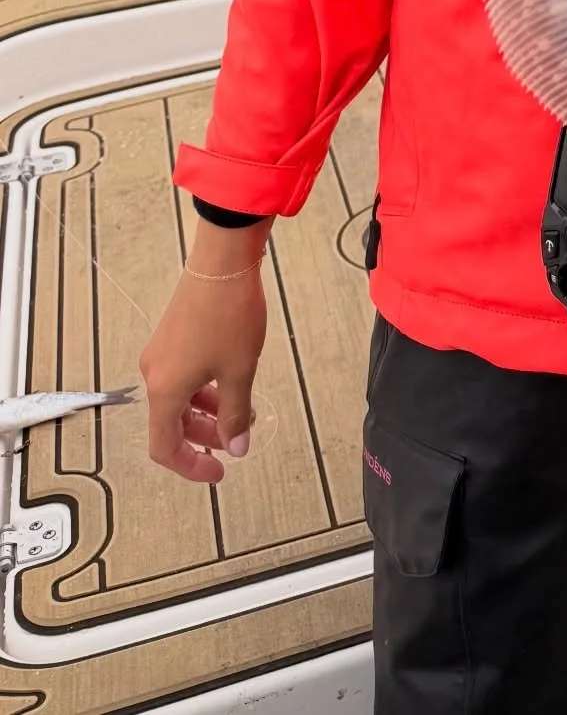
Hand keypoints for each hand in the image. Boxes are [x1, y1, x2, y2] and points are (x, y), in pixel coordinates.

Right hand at [139, 219, 272, 483]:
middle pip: (172, 423)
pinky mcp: (172, 336)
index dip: (190, 466)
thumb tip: (237, 446)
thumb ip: (236, 414)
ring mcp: (162, 353)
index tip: (217, 472)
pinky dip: (205, 388)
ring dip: (208, 411)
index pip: (165, 447)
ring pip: (180, 399)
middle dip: (205, 436)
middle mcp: (155, 373)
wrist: (223, 262)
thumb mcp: (239, 371)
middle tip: (236, 439)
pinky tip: (232, 382)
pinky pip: (183, 376)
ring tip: (242, 410)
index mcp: (164, 390)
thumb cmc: (228, 314)